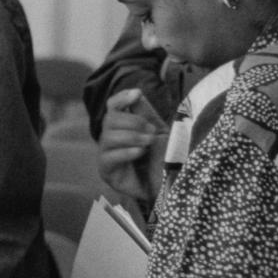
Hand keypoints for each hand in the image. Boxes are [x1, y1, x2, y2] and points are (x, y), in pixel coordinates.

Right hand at [97, 88, 167, 202]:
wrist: (171, 185)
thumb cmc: (165, 159)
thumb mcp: (158, 131)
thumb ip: (145, 112)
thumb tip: (136, 92)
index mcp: (123, 127)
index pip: (113, 106)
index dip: (122, 98)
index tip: (137, 95)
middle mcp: (111, 139)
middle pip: (110, 119)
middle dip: (133, 122)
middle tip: (152, 132)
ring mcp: (107, 156)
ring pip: (108, 136)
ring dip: (132, 136)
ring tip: (149, 143)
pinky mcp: (107, 172)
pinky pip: (109, 156)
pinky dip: (126, 151)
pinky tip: (140, 153)